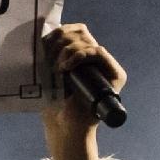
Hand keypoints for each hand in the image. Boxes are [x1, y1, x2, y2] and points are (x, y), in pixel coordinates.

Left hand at [41, 23, 125, 159]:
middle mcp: (97, 60)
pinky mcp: (116, 75)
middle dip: (62, 41)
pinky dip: (81, 55)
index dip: (62, 30)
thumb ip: (50, 56)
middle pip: (82, 33)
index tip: (45, 40)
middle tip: (49, 57)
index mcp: (82, 57)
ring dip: (68, 50)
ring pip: (88, 42)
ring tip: (57, 68)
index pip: (77, 31)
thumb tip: (43, 35)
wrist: (65, 128)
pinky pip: (98, 52)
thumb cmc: (54, 105)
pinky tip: (66, 67)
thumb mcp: (49, 74)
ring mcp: (107, 67)